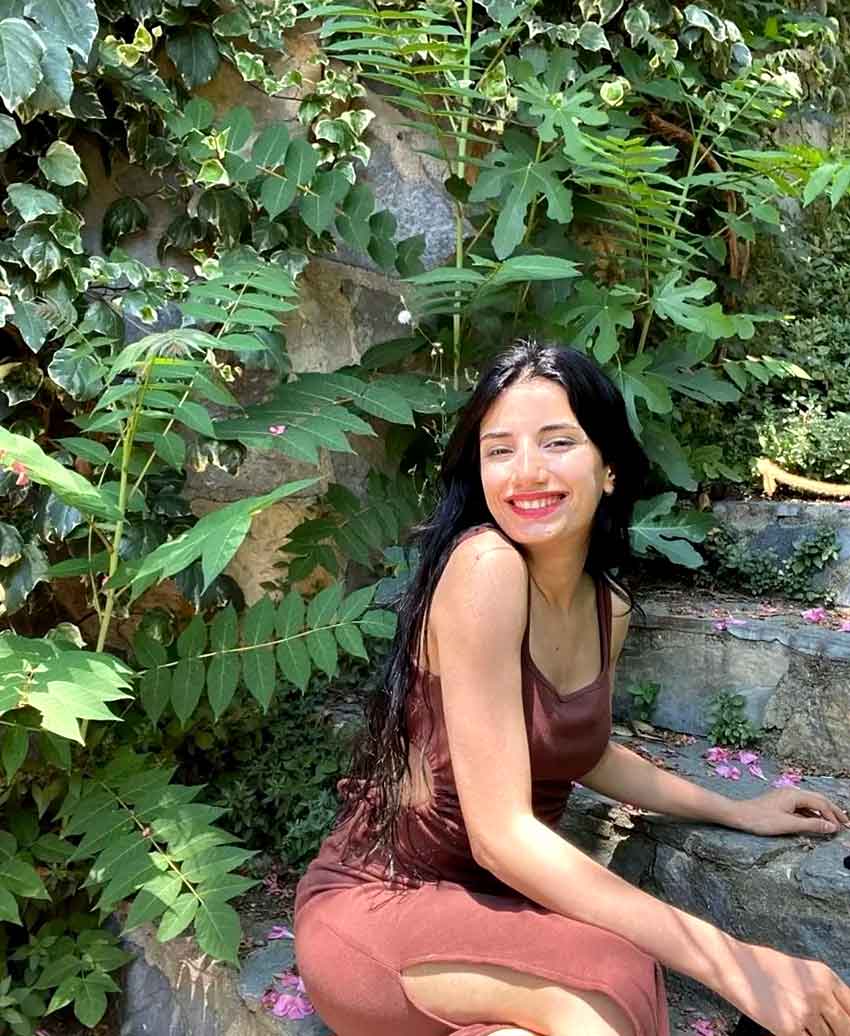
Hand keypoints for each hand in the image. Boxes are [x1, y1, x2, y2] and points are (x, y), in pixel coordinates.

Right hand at [722, 942, 849, 1035]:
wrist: (734, 966)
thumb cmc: (763, 966)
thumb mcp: (802, 971)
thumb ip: (824, 990)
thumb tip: (839, 1015)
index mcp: (826, 976)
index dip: (849, 1021)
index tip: (842, 1026)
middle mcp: (820, 993)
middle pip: (846, 1029)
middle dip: (836, 1033)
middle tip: (820, 1028)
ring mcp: (806, 1012)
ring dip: (815, 1034)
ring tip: (798, 1021)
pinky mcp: (789, 1028)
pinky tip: (788, 1027)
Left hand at [736, 787, 849, 836]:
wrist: (738, 815)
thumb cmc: (761, 819)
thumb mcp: (788, 824)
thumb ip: (811, 825)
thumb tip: (831, 826)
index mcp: (795, 795)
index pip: (821, 804)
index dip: (833, 816)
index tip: (842, 828)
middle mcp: (792, 793)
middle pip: (818, 800)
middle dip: (833, 811)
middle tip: (846, 823)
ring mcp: (786, 797)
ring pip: (810, 803)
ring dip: (823, 813)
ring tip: (835, 823)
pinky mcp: (782, 803)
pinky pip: (802, 807)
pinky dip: (812, 814)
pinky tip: (817, 822)